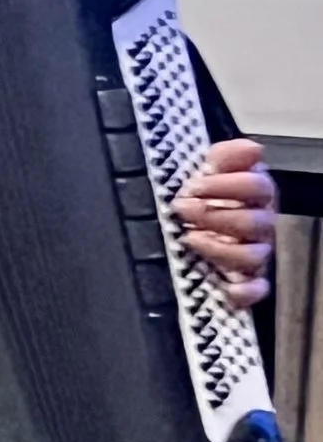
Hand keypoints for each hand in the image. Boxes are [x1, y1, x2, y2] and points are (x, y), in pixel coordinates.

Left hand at [175, 134, 275, 310]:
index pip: (258, 186)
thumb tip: (254, 149)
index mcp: (255, 194)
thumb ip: (226, 156)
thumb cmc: (199, 195)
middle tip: (182, 208)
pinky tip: (227, 288)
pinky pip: (256, 290)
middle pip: (254, 221)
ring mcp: (254, 252)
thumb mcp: (206, 168)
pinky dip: (244, 292)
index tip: (195, 185)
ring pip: (253, 255)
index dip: (227, 185)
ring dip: (221, 248)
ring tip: (190, 239)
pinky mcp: (245, 279)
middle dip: (215, 215)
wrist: (185, 221)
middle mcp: (259, 223)